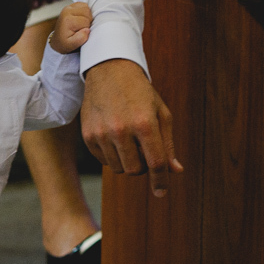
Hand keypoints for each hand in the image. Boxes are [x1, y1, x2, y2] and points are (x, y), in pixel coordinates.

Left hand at [50, 2, 91, 53]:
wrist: (58, 40)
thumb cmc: (64, 43)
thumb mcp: (70, 45)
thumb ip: (79, 39)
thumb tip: (87, 30)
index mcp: (67, 20)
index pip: (86, 21)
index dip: (85, 28)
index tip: (78, 33)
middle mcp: (67, 11)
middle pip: (87, 12)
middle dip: (87, 21)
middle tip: (80, 28)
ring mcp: (68, 7)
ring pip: (87, 8)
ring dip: (87, 17)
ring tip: (80, 24)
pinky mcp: (71, 6)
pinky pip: (85, 5)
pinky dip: (85, 12)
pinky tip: (80, 19)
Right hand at [81, 59, 183, 196]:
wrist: (109, 71)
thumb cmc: (140, 92)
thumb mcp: (160, 113)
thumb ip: (168, 144)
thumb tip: (175, 171)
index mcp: (144, 124)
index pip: (156, 163)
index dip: (160, 180)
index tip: (162, 192)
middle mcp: (121, 130)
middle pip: (135, 170)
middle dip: (143, 168)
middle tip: (144, 153)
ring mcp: (102, 133)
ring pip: (118, 168)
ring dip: (127, 162)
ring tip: (129, 143)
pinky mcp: (88, 135)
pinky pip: (103, 161)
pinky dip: (112, 156)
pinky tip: (115, 140)